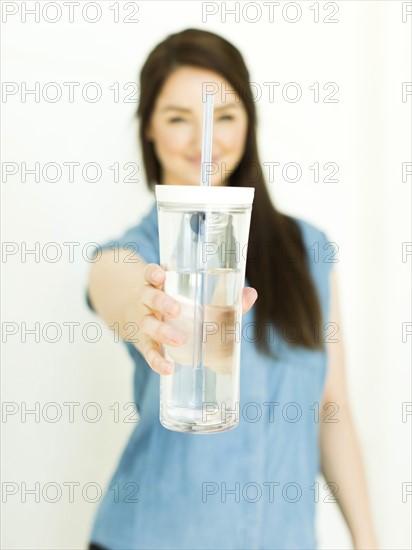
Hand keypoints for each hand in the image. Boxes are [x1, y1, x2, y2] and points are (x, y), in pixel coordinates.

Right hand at [136, 263, 257, 374]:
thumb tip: (250, 294)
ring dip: (161, 331)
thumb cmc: (179, 306)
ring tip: (179, 339)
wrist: (144, 321)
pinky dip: (157, 361)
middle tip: (176, 310)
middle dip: (161, 302)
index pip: (150, 274)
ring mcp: (144, 322)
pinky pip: (148, 352)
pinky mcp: (145, 344)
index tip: (160, 277)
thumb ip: (224, 297)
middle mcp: (148, 301)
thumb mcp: (194, 297)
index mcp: (160, 285)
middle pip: (148, 297)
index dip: (153, 274)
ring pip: (146, 323)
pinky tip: (169, 368)